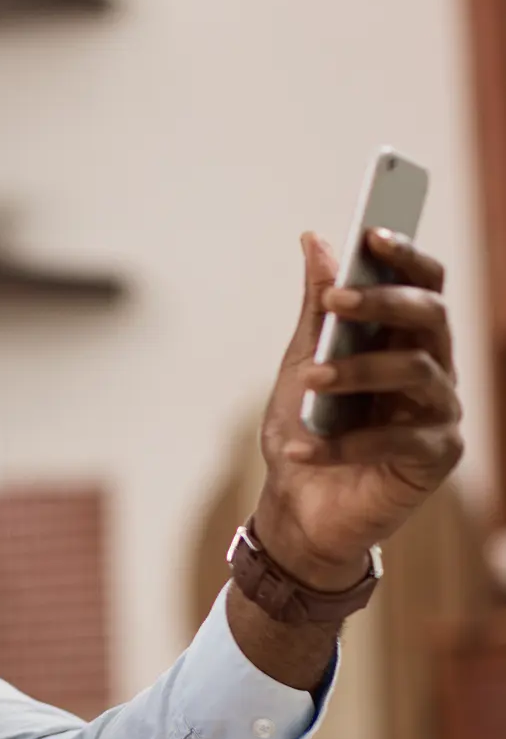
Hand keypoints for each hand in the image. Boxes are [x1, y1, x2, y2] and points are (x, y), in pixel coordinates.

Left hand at [256, 230, 462, 591]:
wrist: (298, 505)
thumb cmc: (305, 426)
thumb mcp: (301, 360)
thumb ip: (315, 307)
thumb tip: (316, 239)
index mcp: (404, 337)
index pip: (423, 283)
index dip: (404, 255)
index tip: (372, 233)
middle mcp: (433, 368)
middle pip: (431, 317)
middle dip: (384, 302)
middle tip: (335, 303)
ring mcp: (440, 413)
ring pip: (415, 372)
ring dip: (357, 372)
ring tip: (310, 381)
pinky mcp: (435, 458)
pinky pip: (394, 441)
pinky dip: (341, 443)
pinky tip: (299, 448)